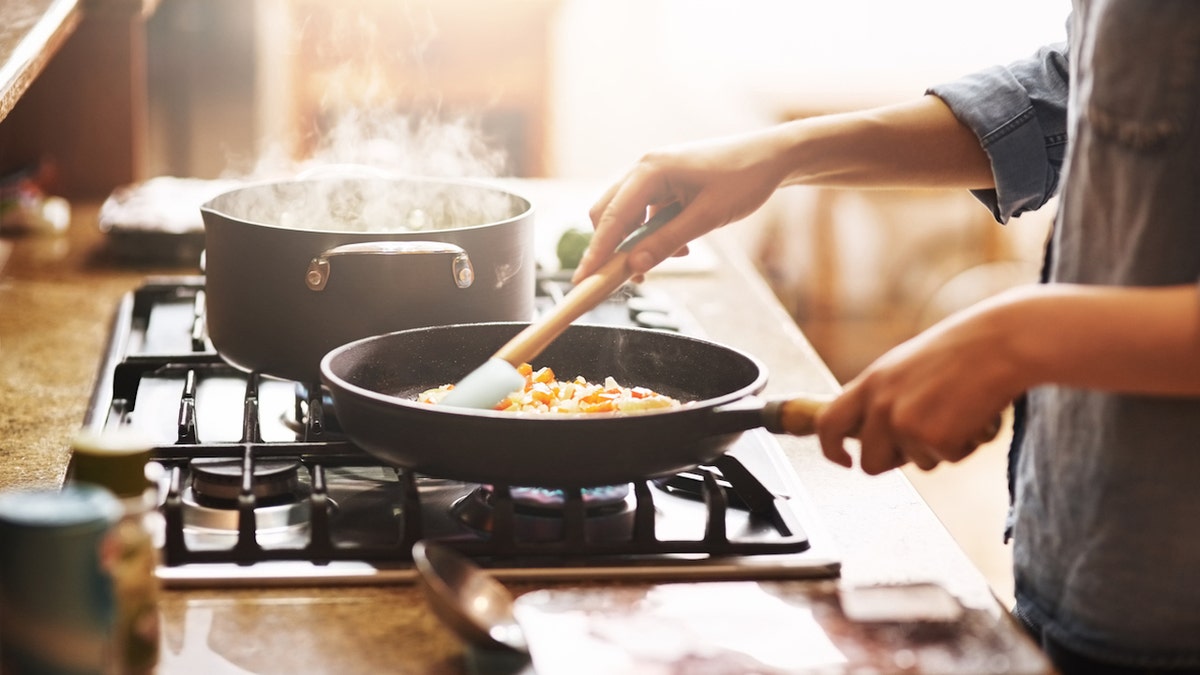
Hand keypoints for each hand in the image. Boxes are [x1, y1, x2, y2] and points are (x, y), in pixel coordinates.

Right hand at [573, 128, 792, 282]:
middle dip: (614, 249)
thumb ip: (666, 242)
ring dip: (639, 243)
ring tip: (672, 258)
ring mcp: (653, 174)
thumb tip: (634, 266)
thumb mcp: (706, 217)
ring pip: (626, 216)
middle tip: (628, 279)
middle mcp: (644, 168)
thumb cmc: (744, 179)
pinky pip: (645, 213)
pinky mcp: (664, 183)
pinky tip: (681, 245)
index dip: (596, 253)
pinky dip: (653, 233)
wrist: (772, 158)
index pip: (611, 218)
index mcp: (650, 170)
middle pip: (608, 214)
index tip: (582, 280)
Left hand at [815, 290, 1026, 473]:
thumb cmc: (961, 351)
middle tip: (926, 439)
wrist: (1001, 343)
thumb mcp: (905, 367)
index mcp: (870, 383)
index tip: (844, 461)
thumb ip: (884, 397)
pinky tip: (975, 415)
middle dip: (895, 462)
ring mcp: (906, 424)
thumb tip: (869, 433)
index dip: (831, 449)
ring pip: (917, 464)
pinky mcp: (936, 439)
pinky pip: (949, 460)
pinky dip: (966, 445)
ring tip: (958, 411)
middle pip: (870, 463)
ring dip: (939, 448)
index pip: (828, 424)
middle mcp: (880, 405)